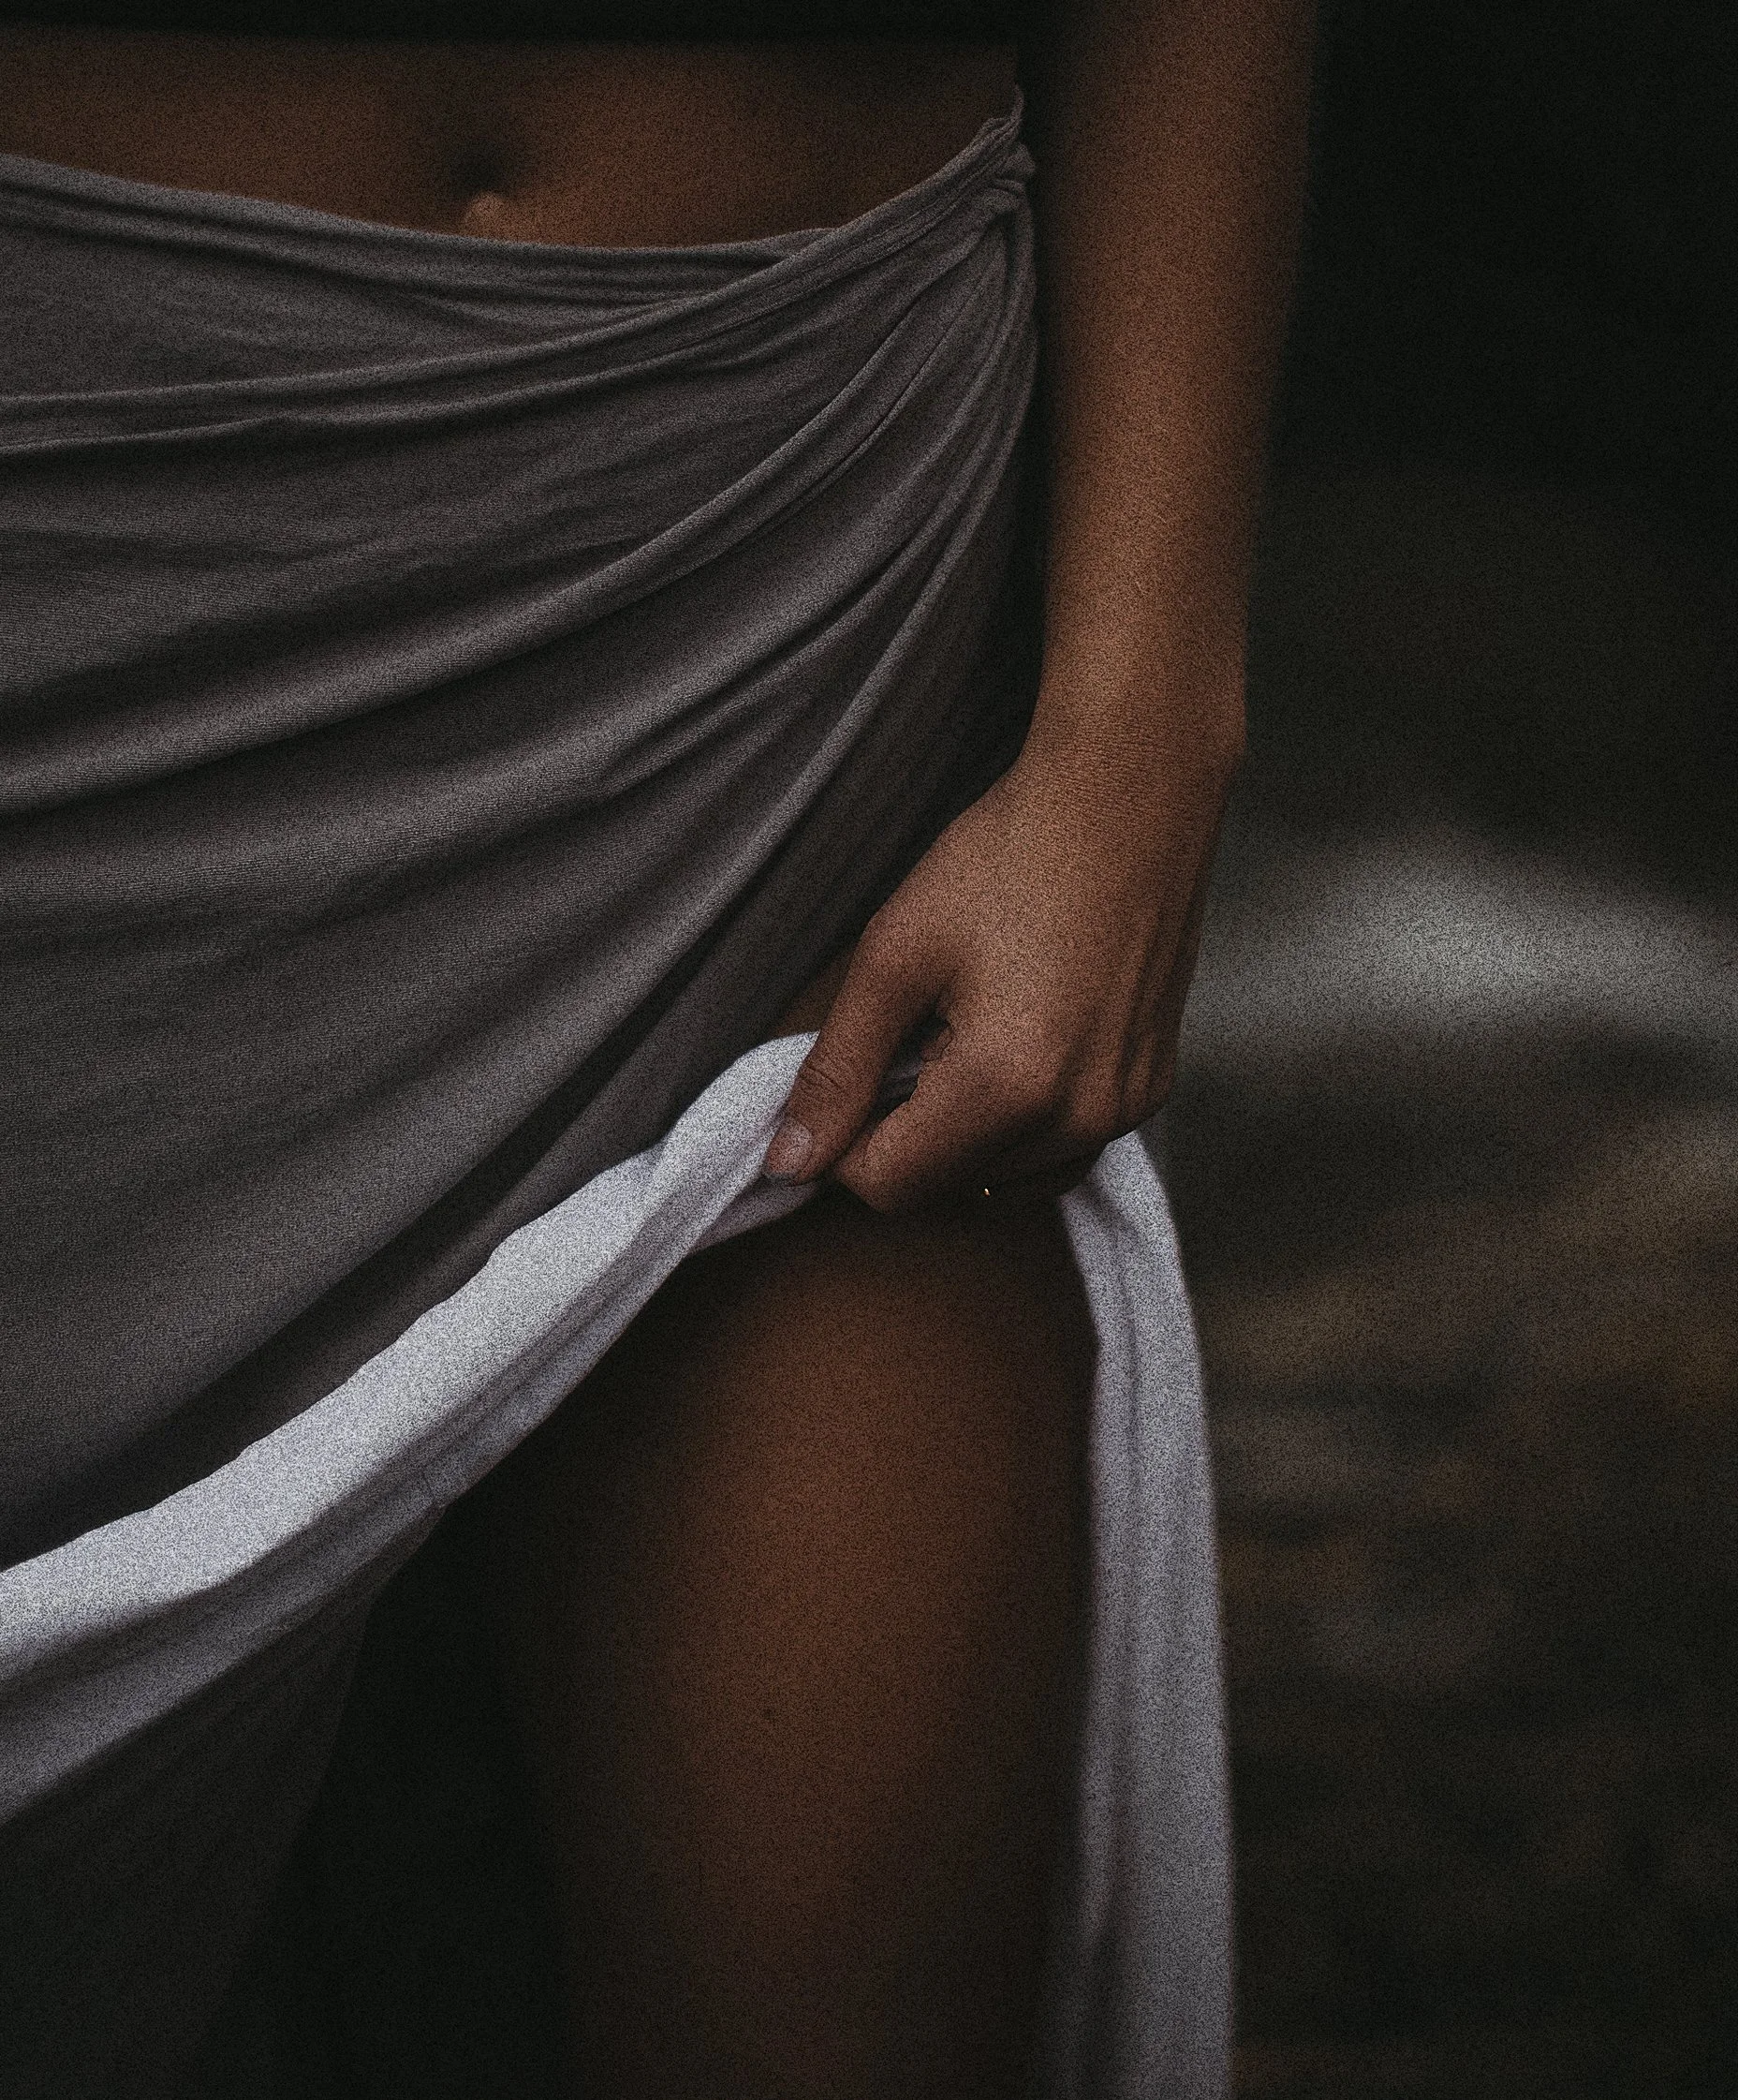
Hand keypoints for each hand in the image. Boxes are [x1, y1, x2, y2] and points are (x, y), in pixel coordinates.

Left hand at [761, 720, 1237, 1211]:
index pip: (891, 1185)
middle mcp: (1079, 1119)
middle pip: (947, 1188)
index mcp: (1009, 1087)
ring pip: (1003, 1179)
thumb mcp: (895, 953)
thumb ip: (838, 1068)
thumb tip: (790, 1162)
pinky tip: (1017, 1042)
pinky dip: (1021, 1123)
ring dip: (964, 1134)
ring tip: (965, 1032)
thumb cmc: (1011, 854)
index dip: (842, 1146)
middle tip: (908, 1035)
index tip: (841, 1081)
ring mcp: (1125, 1110)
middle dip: (905, 1133)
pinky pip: (1061, 1149)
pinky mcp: (1149, 1091)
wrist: (1130, 795)